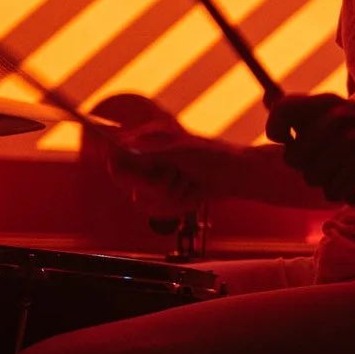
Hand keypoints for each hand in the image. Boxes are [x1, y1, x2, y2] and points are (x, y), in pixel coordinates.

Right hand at [85, 95, 238, 216]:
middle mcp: (146, 162)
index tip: (144, 177)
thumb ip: (150, 152)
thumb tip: (120, 149)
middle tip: (178, 174)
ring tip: (190, 182)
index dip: (123, 173)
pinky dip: (181, 203)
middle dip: (157, 185)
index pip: (115, 160)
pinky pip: (161, 211)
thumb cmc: (214, 156)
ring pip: (145, 202)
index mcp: (146, 142)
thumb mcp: (181, 152)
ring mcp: (155, 181)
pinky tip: (194, 192)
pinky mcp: (166, 197)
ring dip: (173, 194)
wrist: (239, 175)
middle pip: (128, 186)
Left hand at [266, 94, 354, 202]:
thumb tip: (266, 97)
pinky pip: (332, 188)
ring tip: (341, 175)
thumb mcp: (341, 113)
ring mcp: (352, 140)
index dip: (276, 130)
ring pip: (311, 176)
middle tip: (326, 166)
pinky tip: (350, 189)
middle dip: (305, 169)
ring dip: (324, 182)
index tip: (286, 140)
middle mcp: (337, 118)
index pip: (282, 111)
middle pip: (293, 156)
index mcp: (329, 103)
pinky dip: (338, 193)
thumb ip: (304, 110)